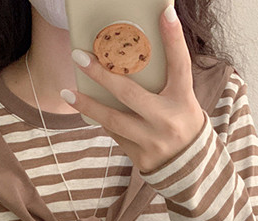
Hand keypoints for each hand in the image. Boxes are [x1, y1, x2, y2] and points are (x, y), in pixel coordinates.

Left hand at [61, 6, 205, 173]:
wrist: (190, 168)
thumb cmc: (182, 123)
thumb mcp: (182, 98)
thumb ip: (165, 78)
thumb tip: (135, 52)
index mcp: (183, 100)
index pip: (180, 64)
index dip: (173, 38)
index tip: (165, 12)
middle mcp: (167, 120)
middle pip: (129, 93)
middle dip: (101, 74)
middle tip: (79, 56)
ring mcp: (152, 141)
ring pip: (113, 120)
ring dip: (88, 105)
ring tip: (67, 92)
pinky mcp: (141, 158)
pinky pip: (115, 135)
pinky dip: (102, 120)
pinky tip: (87, 109)